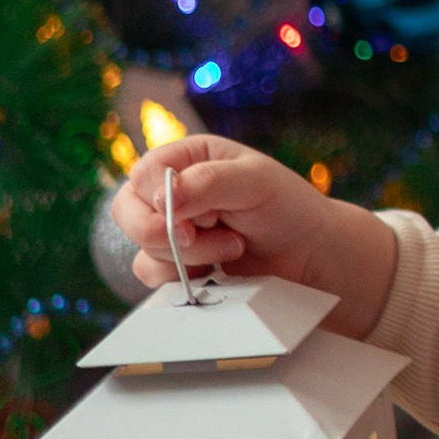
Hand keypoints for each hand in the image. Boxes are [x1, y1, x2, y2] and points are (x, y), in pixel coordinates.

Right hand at [109, 135, 398, 341]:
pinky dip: (183, 279)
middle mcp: (172, 192)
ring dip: (187, 257)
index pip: (143, 175)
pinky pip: (153, 276)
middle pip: (126, 212)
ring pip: (141, 249)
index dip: (159, 202)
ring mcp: (171, 230)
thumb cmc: (287, 207)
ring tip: (233, 247)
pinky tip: (219, 270)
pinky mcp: (177, 265)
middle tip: (198, 239)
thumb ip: (207, 183)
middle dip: (162, 233)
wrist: (311, 256)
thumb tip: (159, 197)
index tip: (197, 220)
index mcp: (187, 159)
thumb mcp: (254, 182)